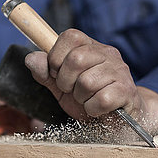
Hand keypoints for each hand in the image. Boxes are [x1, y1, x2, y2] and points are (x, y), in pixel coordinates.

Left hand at [24, 29, 157, 134]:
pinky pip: (102, 99)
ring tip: (87, 100)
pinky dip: (93, 109)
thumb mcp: (61, 87)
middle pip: (76, 58)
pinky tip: (97, 109)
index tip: (57, 74)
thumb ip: (45, 73)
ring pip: (87, 81)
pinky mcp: (127, 92)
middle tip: (72, 91)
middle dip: (65, 81)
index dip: (56, 57)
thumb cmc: (89, 99)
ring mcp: (120, 72)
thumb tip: (30, 58)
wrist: (119, 120)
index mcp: (92, 47)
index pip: (71, 36)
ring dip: (80, 98)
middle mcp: (108, 54)